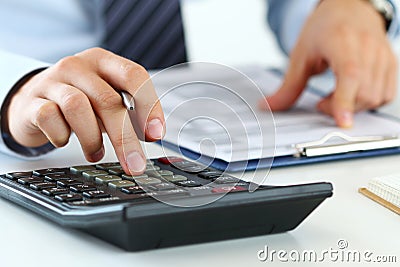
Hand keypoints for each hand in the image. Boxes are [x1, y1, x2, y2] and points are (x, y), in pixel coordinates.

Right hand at [7, 48, 164, 174]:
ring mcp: (52, 81)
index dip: (149, 105)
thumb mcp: (106, 100)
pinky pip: (50, 118)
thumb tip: (153, 134)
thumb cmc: (79, 102)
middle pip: (108, 100)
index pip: (134, 75)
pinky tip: (65, 140)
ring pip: (78, 107)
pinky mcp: (32, 101)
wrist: (32, 101)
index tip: (155, 134)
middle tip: (134, 164)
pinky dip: (61, 136)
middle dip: (125, 138)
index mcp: (104, 62)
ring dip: (92, 139)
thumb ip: (129, 111)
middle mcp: (79, 67)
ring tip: (96, 154)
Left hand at [261, 0, 397, 126]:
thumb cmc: (325, 28)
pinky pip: (385, 95)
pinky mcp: (391, 65)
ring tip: (337, 95)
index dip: (345, 101)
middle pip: (362, 93)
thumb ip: (288, 86)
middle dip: (340, 108)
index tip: (342, 122)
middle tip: (323, 103)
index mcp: (342, 42)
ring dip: (354, 107)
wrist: (349, 9)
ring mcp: (383, 56)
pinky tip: (353, 93)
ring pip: (375, 97)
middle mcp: (367, 48)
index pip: (349, 75)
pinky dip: (369, 103)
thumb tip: (269, 106)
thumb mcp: (300, 56)